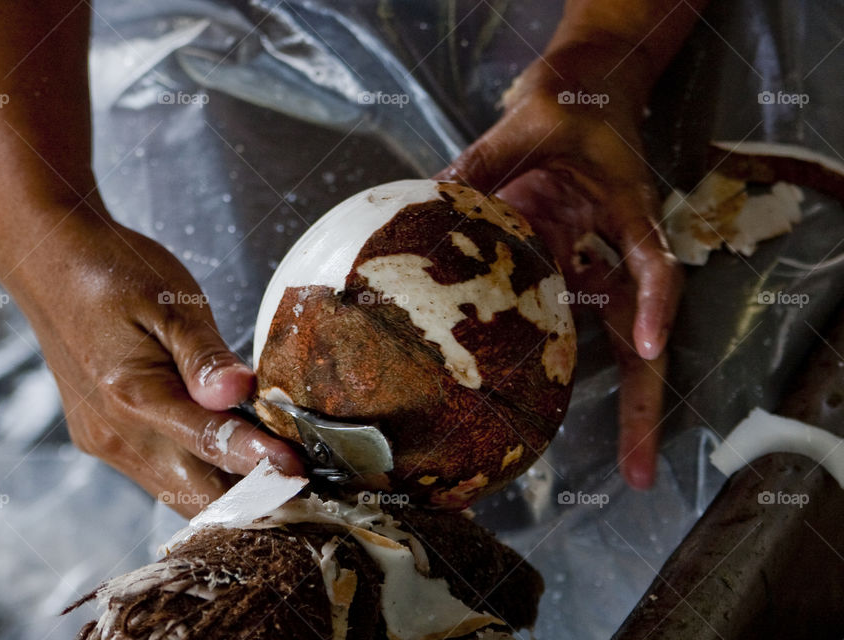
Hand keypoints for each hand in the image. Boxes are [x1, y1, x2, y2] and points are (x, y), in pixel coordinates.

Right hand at [0, 211, 303, 516]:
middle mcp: (115, 433)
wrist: (50, 262)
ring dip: (228, 494)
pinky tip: (235, 461)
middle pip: (195, 494)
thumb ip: (205, 355)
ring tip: (281, 480)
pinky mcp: (102, 439)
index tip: (300, 471)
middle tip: (304, 488)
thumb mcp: (170, 301)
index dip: (260, 462)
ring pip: (178, 493)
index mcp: (132, 394)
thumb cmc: (116, 272)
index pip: (209, 444)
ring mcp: (105, 442)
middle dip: (251, 499)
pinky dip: (200, 475)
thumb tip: (239, 393)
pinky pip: (160, 475)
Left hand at [439, 58, 682, 488]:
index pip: (651, 261)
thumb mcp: (530, 119)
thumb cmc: (569, 98)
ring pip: (607, 341)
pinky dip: (547, 359)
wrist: (587, 87)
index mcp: (627, 209)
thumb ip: (487, 159)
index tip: (650, 346)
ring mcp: (595, 262)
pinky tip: (522, 404)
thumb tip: (435, 195)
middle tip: (638, 473)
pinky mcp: (566, 264)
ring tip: (614, 466)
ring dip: (611, 403)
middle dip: (643, 405)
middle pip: (640, 336)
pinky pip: (561, 318)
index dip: (653, 304)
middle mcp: (617, 248)